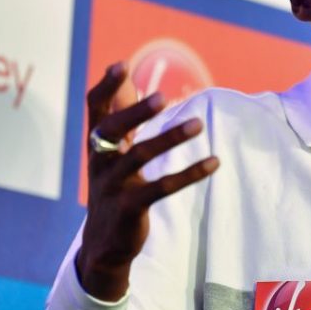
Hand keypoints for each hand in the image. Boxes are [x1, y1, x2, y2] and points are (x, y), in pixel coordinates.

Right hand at [76, 62, 218, 300]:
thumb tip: (129, 78)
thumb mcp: (112, 153)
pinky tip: (215, 161)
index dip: (107, 87)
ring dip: (170, 138)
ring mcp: (114, 185)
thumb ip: (121, 117)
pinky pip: (162, 187)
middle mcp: (100, 161)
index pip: (95, 109)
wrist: (103, 244)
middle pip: (111, 129)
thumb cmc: (114, 188)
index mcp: (97, 145)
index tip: (122, 64)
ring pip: (140, 156)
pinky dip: (190, 173)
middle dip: (135, 112)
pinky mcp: (131, 207)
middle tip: (162, 96)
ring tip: (199, 123)